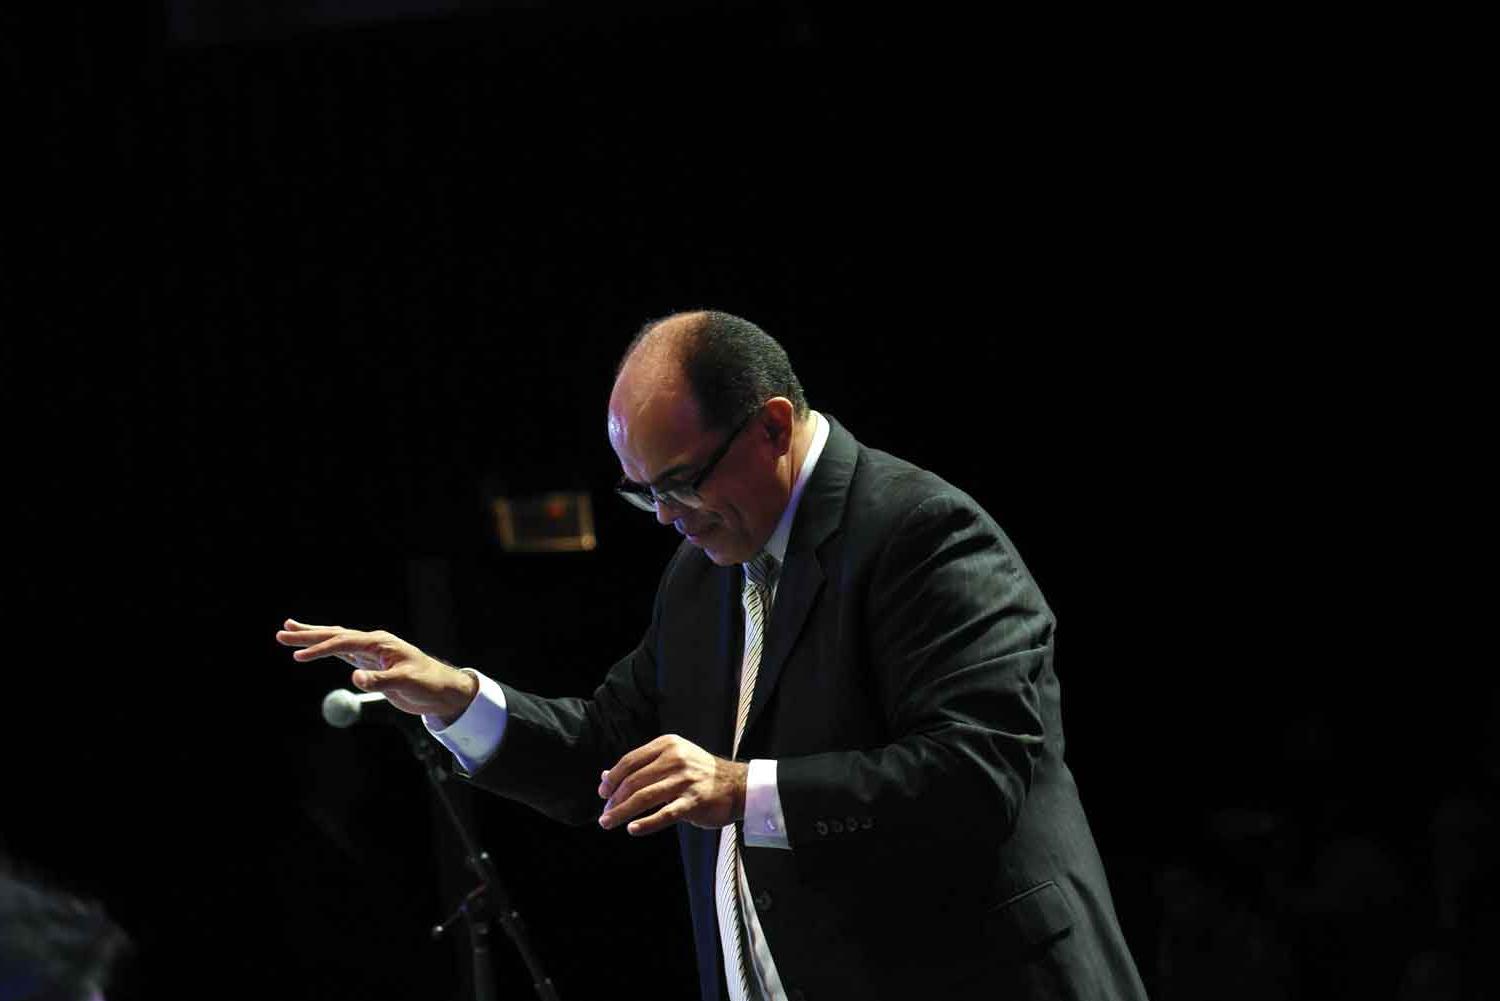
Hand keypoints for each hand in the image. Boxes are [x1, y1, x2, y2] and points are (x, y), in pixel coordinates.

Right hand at [275, 618, 477, 723]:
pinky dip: (326, 649)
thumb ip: (379, 681)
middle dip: (308, 635)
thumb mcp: (405, 683)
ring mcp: (370, 652)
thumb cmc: (428, 683)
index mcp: (380, 643)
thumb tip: (354, 679)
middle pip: (335, 635)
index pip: (344, 642)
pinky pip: (343, 652)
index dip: (320, 649)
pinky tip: (315, 647)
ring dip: (313, 637)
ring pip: (336, 640)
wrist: (441, 690)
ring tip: (289, 630)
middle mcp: (373, 643)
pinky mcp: (370, 663)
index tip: (298, 657)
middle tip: (281, 633)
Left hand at [597, 734, 746, 835]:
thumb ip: (640, 768)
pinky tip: (633, 829)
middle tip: (605, 814)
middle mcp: (675, 759)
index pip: (630, 761)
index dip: (612, 779)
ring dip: (622, 812)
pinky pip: (665, 814)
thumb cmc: (700, 774)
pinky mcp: (694, 801)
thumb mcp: (671, 761)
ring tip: (608, 822)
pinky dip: (646, 823)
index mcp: (667, 745)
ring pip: (644, 797)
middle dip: (614, 800)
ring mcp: (685, 780)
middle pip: (633, 781)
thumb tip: (605, 777)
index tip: (603, 794)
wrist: (738, 785)